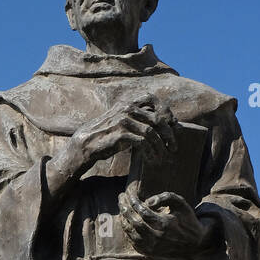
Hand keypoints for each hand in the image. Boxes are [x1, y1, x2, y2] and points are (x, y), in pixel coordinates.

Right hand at [62, 97, 176, 175]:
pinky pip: (143, 143)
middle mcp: (127, 108)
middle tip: (174, 147)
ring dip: (160, 146)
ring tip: (163, 156)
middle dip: (169, 134)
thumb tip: (159, 122)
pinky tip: (152, 159)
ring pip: (152, 132)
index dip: (166, 111)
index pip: (153, 99)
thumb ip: (137, 118)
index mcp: (128, 102)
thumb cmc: (107, 134)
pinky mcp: (121, 134)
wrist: (86, 144)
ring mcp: (124, 120)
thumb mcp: (122, 120)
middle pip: (157, 118)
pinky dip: (150, 152)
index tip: (173, 125)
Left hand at [118, 189, 214, 256]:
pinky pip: (133, 241)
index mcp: (164, 223)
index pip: (141, 210)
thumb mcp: (181, 203)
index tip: (127, 193)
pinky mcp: (149, 252)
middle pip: (133, 220)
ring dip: (123, 218)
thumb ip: (166, 197)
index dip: (133, 200)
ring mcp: (152, 246)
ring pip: (131, 231)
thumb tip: (148, 201)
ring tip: (121, 207)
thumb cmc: (187, 220)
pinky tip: (125, 221)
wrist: (195, 243)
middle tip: (120, 198)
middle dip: (124, 207)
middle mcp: (156, 236)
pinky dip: (127, 230)